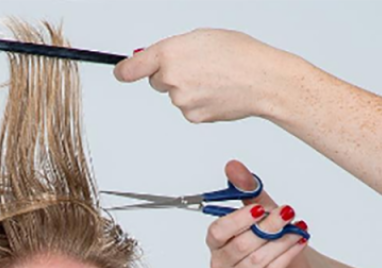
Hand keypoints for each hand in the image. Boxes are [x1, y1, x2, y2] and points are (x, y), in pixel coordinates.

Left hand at [113, 29, 296, 122]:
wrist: (261, 80)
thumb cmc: (238, 54)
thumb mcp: (201, 38)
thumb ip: (174, 49)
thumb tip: (155, 59)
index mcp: (170, 54)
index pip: (134, 68)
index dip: (124, 70)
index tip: (120, 72)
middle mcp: (171, 79)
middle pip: (156, 81)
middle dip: (169, 75)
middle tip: (196, 67)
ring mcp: (180, 101)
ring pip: (174, 95)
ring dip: (188, 88)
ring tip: (214, 78)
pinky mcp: (192, 117)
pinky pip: (188, 108)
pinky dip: (198, 101)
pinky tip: (216, 92)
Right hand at [207, 160, 313, 267]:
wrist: (299, 263)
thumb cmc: (275, 236)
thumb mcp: (262, 208)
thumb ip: (246, 188)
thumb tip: (233, 166)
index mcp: (217, 242)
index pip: (217, 232)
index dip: (237, 221)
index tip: (259, 209)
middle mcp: (221, 263)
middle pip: (239, 245)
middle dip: (267, 227)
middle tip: (288, 213)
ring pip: (256, 259)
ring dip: (280, 241)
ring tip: (298, 229)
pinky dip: (286, 255)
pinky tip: (299, 242)